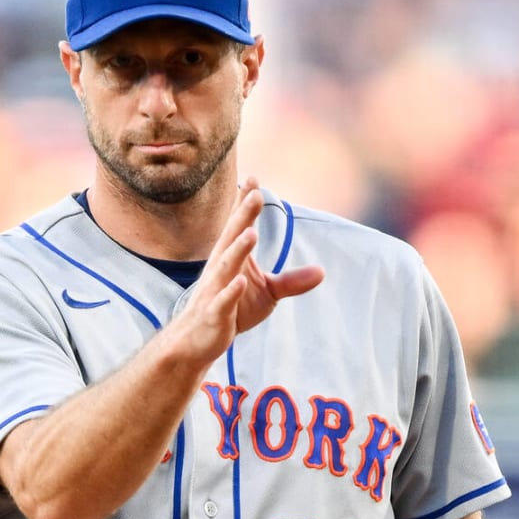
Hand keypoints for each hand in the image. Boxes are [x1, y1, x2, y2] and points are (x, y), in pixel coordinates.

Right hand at [172, 177, 323, 362]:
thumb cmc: (231, 311)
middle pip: (232, 238)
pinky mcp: (214, 314)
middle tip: (254, 194)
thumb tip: (322, 272)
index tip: (254, 178)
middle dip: (243, 217)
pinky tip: (239, 282)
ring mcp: (215, 291)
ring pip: (226, 267)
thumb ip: (291, 282)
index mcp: (231, 259)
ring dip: (238, 250)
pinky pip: (222, 302)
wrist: (197, 341)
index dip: (245, 204)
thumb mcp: (267, 294)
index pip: (238, 227)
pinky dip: (230, 292)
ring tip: (251, 233)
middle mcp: (220, 269)